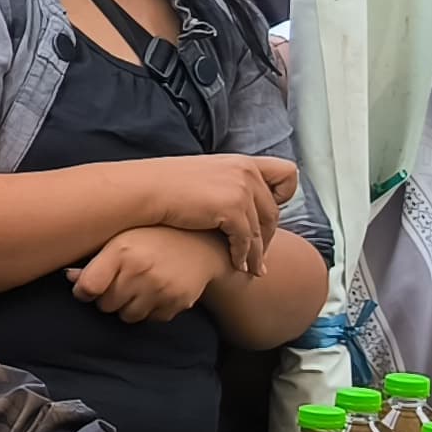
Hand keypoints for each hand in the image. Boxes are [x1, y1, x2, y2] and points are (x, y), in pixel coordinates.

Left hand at [68, 225, 226, 321]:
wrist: (202, 242)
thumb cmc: (152, 238)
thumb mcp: (122, 239)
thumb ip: (95, 261)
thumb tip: (69, 279)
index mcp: (122, 251)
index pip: (89, 288)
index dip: (83, 291)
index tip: (88, 288)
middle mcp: (141, 270)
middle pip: (106, 305)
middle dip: (108, 297)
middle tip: (120, 282)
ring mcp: (161, 288)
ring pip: (127, 316)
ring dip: (127, 306)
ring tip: (137, 287)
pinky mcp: (177, 302)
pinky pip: (151, 319)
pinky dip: (150, 310)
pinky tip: (156, 291)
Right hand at [150, 154, 300, 275]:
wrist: (144, 190)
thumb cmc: (165, 186)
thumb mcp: (205, 175)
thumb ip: (226, 183)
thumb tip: (234, 202)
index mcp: (242, 161)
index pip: (286, 174)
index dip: (284, 196)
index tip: (270, 213)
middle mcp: (247, 172)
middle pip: (274, 211)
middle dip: (268, 237)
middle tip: (260, 256)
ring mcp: (241, 189)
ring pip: (262, 231)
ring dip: (257, 253)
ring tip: (252, 270)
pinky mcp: (232, 208)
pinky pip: (246, 240)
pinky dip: (242, 256)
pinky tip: (235, 265)